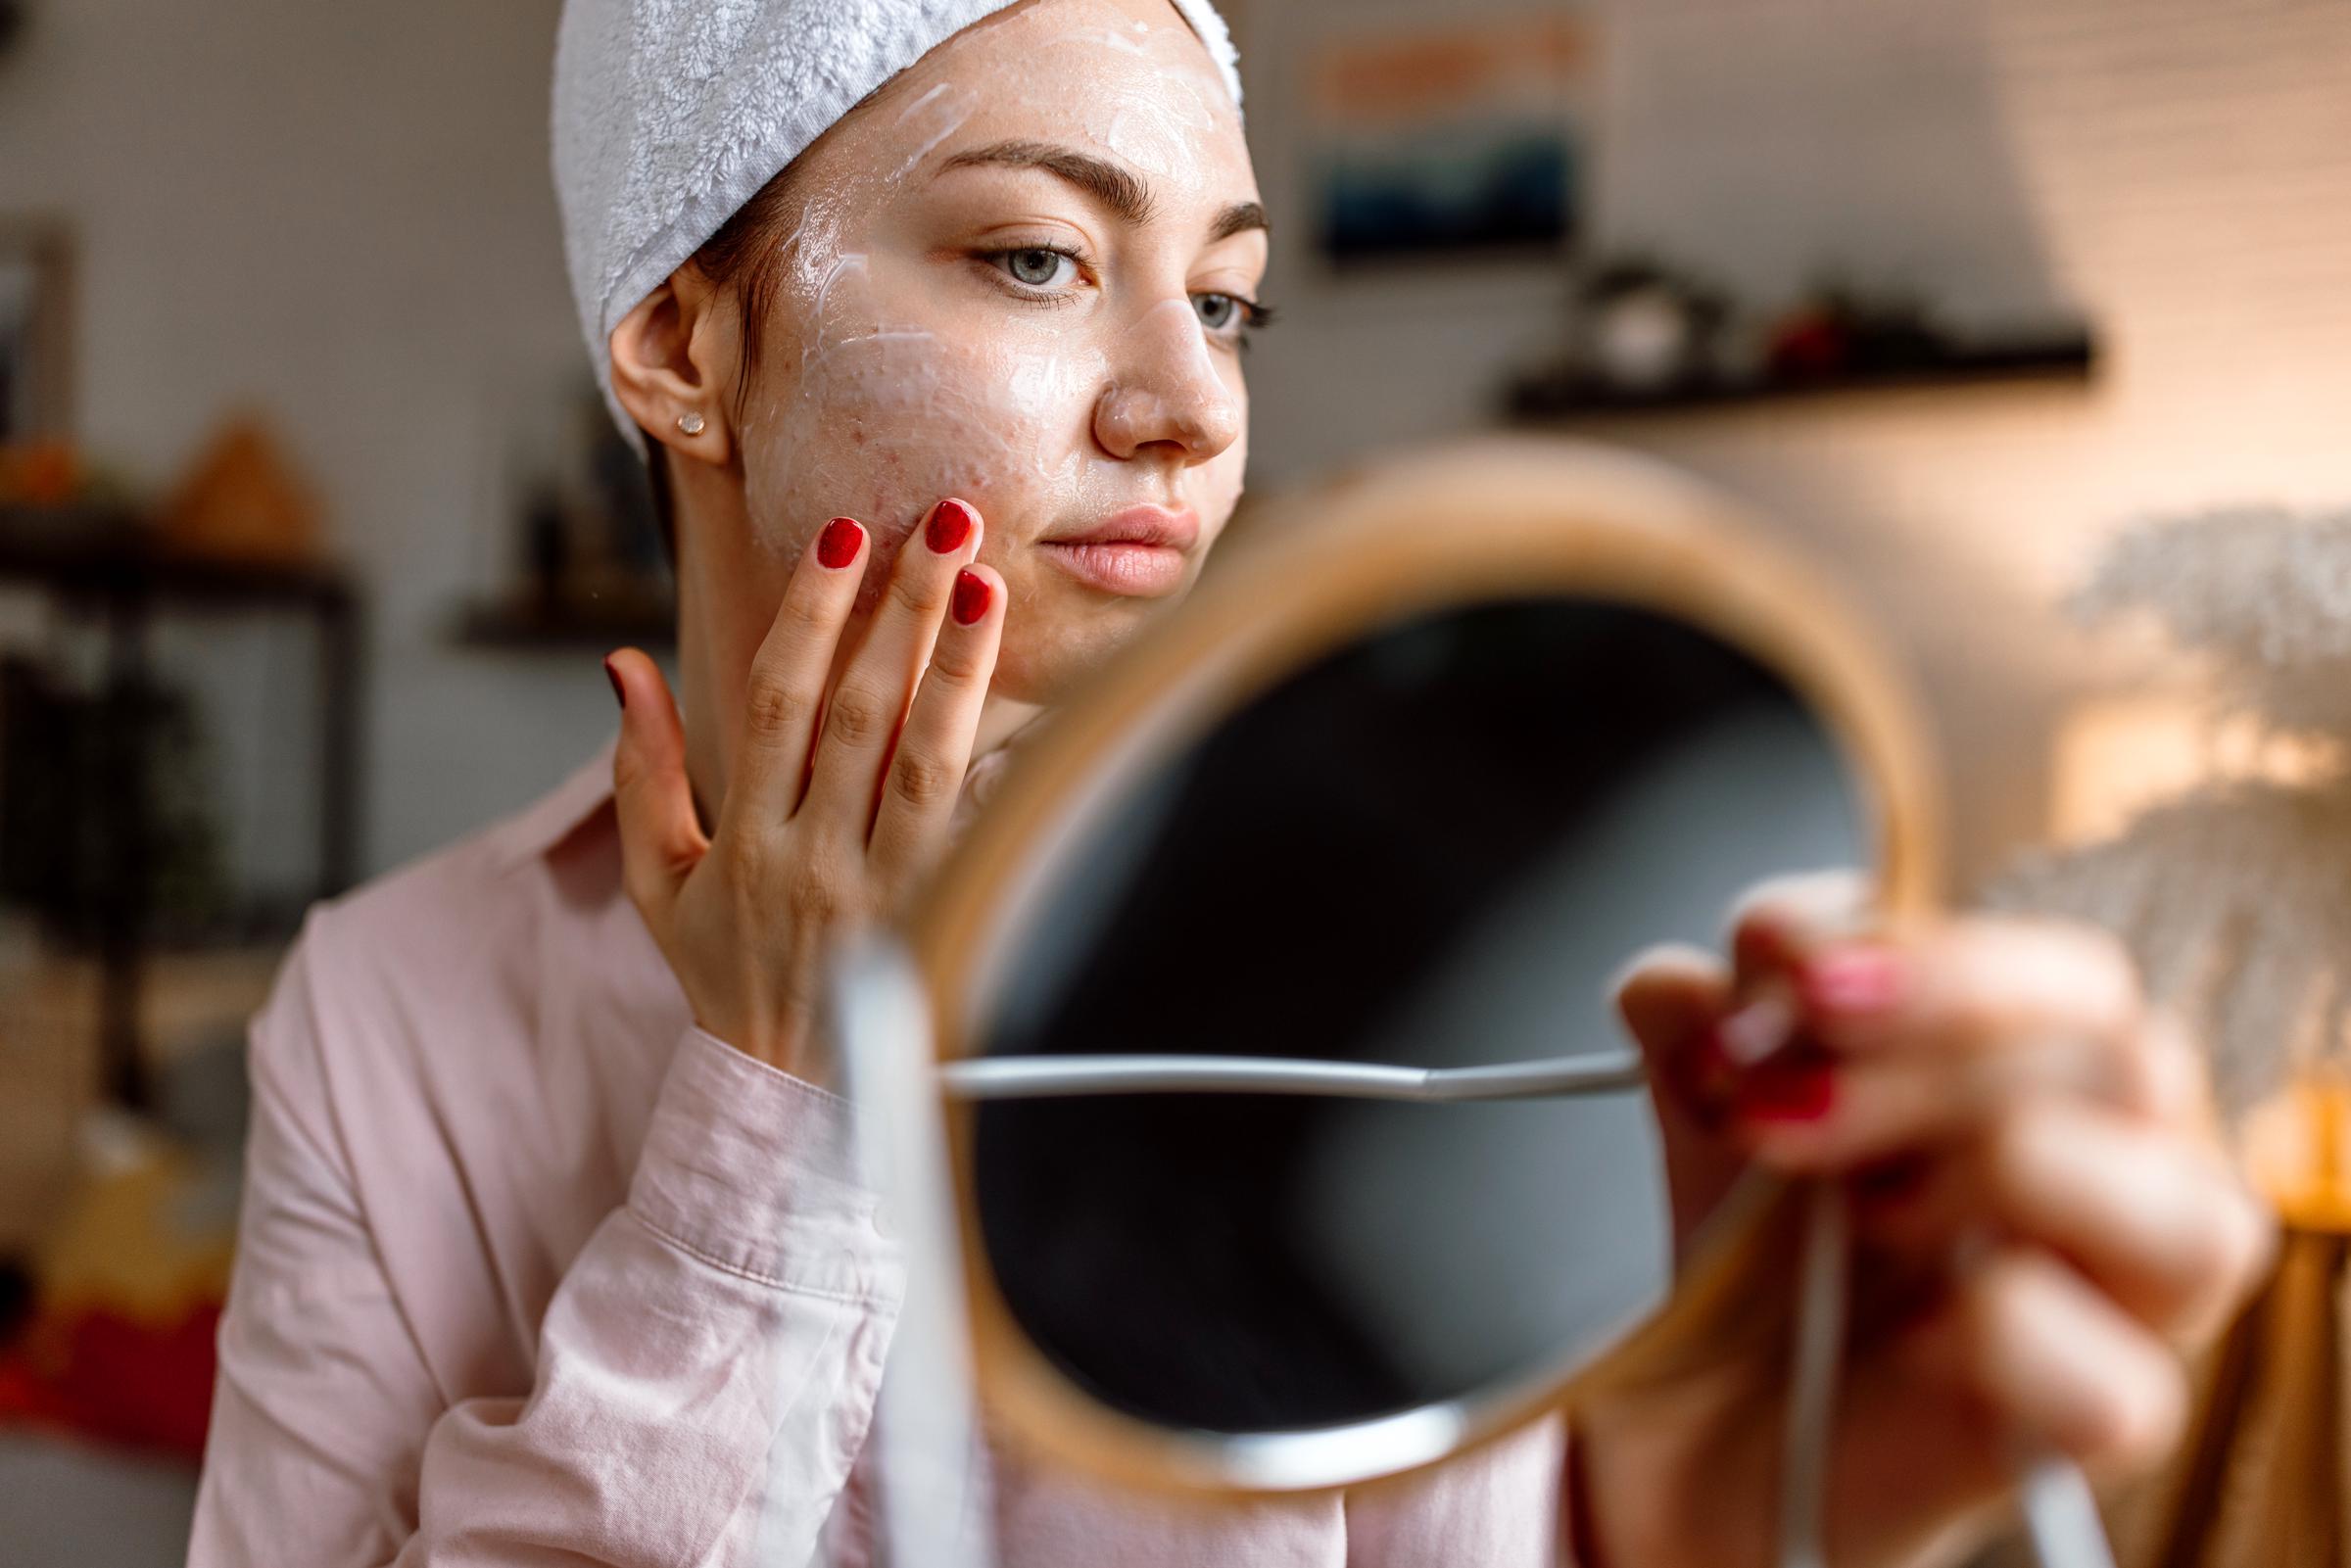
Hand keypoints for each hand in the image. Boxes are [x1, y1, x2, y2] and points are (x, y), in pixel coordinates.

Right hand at [603, 499, 1003, 1081]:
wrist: (785, 1103)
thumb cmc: (724, 974)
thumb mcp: (660, 883)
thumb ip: (642, 772)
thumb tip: (624, 664)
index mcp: (742, 839)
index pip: (777, 703)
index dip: (809, 617)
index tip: (843, 537)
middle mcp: (811, 859)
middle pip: (860, 713)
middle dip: (902, 610)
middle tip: (945, 521)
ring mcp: (881, 894)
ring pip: (924, 762)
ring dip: (958, 666)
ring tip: (988, 583)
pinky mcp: (939, 924)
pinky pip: (980, 835)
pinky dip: (1011, 771)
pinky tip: (1046, 710)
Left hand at [1579, 888, 2275, 1567]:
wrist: (1715, 1417)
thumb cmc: (1764, 1246)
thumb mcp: (1713, 1104)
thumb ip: (1698, 1019)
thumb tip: (1680, 983)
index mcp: (2058, 1061)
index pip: (2069, 971)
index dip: (1929, 953)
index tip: (1783, 973)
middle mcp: (2134, 1165)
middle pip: (2130, 1057)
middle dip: (1932, 1052)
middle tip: (1778, 1095)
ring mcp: (2143, 1302)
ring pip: (2182, 1210)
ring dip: (1983, 1177)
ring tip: (1852, 1212)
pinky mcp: (2113, 1425)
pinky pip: (2113, 1385)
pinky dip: (1995, 1338)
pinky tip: (1910, 1335)